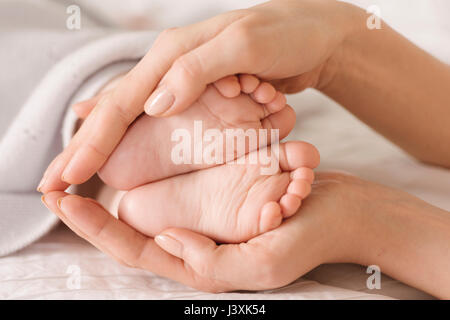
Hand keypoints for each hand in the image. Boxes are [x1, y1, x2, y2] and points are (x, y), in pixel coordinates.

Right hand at [38, 0, 360, 191]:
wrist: (315, 37)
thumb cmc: (286, 35)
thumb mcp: (245, 46)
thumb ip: (199, 71)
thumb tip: (154, 105)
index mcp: (174, 56)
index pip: (124, 104)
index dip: (94, 142)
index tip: (67, 176)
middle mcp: (171, 69)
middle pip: (117, 113)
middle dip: (85, 149)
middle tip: (53, 184)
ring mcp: (185, 83)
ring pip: (133, 117)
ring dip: (103, 146)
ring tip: (72, 173)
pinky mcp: (200, 95)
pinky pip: (159, 119)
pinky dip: (133, 136)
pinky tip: (111, 146)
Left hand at [41, 172, 372, 291]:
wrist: (345, 212)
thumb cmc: (310, 239)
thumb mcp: (264, 263)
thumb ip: (210, 263)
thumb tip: (163, 241)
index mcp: (204, 263)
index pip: (137, 251)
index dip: (97, 229)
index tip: (63, 202)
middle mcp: (200, 241)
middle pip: (136, 231)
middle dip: (96, 212)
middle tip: (59, 185)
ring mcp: (209, 216)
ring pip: (155, 205)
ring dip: (121, 189)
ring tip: (86, 171)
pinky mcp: (220, 194)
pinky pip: (182, 182)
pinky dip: (158, 169)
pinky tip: (137, 153)